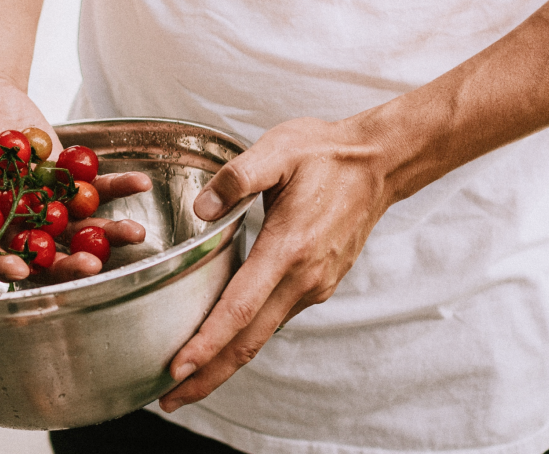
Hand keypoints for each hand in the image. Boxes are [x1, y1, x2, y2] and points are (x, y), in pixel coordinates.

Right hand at [0, 76, 149, 281]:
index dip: (3, 262)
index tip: (22, 268)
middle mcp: (8, 218)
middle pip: (40, 250)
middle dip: (67, 261)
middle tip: (91, 266)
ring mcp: (40, 199)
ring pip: (75, 226)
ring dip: (106, 233)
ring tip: (134, 234)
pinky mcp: (63, 174)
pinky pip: (92, 186)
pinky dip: (116, 186)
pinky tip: (139, 184)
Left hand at [157, 116, 394, 412]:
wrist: (380, 163)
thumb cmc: (325, 153)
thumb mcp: (278, 150)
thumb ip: (236, 177)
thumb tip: (201, 209)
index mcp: (289, 248)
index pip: (240, 308)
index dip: (207, 342)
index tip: (177, 367)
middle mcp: (304, 277)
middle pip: (250, 341)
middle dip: (208, 375)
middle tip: (169, 398)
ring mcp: (315, 285)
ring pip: (263, 335)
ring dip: (225, 361)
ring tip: (187, 379)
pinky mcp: (318, 284)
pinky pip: (276, 319)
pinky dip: (246, 338)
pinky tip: (224, 341)